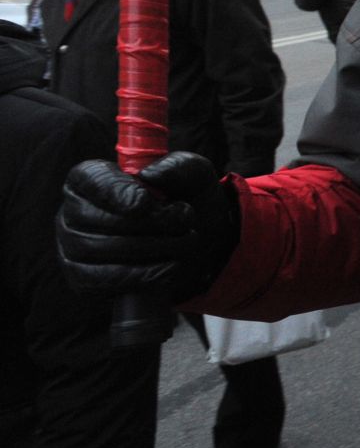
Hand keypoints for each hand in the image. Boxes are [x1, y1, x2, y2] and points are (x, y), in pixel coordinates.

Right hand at [57, 152, 238, 300]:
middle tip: (185, 221)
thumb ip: (176, 167)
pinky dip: (141, 276)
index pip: (92, 179)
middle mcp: (74, 211)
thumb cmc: (185, 199)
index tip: (144, 202)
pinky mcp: (83, 279)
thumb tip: (149, 175)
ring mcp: (73, 246)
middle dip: (151, 223)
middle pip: (100, 218)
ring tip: (186, 241)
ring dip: (153, 248)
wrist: (198, 239)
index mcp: (93, 177)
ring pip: (103, 250)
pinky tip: (169, 268)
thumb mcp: (194, 175)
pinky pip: (103, 281)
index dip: (116, 192)